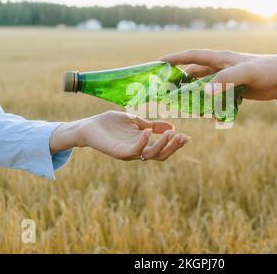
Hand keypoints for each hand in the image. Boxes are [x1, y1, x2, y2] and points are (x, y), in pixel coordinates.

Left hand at [50, 111, 189, 160]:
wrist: (89, 126)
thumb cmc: (110, 124)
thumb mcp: (136, 121)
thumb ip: (153, 125)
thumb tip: (173, 126)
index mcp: (143, 144)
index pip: (163, 149)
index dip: (176, 145)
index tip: (188, 137)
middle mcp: (138, 151)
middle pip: (160, 156)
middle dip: (173, 147)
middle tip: (182, 136)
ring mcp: (128, 153)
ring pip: (150, 155)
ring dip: (162, 145)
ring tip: (171, 133)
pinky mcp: (118, 152)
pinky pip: (134, 151)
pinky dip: (142, 142)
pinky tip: (148, 131)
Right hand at [161, 49, 276, 100]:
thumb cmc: (266, 69)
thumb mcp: (246, 72)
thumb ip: (225, 80)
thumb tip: (204, 92)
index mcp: (220, 58)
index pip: (192, 55)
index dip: (175, 58)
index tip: (159, 61)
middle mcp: (220, 67)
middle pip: (194, 72)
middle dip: (180, 80)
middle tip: (167, 90)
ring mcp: (226, 78)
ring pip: (203, 85)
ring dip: (194, 93)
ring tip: (183, 104)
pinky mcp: (233, 89)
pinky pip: (215, 95)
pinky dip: (208, 102)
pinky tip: (204, 110)